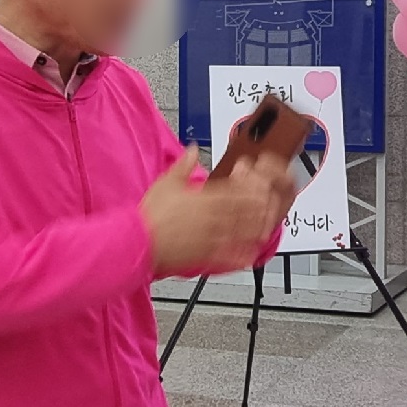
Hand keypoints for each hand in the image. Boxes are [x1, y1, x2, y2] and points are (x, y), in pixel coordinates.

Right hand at [140, 147, 294, 276]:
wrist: (138, 242)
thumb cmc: (150, 215)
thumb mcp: (166, 182)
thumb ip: (183, 164)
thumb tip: (192, 150)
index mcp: (206, 199)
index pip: (237, 191)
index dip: (251, 189)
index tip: (259, 186)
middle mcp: (213, 218)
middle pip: (246, 212)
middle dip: (259, 209)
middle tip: (268, 207)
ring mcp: (212, 238)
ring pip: (243, 233)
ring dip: (256, 230)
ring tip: (264, 228)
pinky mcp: (206, 256)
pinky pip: (230, 256)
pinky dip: (242, 255)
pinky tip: (249, 254)